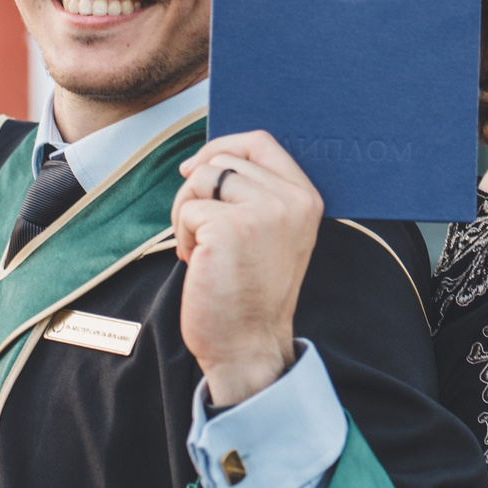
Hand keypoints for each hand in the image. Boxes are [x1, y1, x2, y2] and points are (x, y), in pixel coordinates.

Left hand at [172, 131, 321, 406]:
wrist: (248, 346)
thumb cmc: (250, 293)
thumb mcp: (270, 233)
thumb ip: (255, 193)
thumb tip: (202, 160)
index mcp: (306, 198)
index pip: (260, 142)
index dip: (222, 146)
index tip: (196, 169)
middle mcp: (291, 201)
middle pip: (223, 159)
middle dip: (198, 191)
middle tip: (201, 233)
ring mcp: (263, 213)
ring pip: (202, 179)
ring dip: (188, 212)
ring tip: (201, 249)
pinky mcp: (230, 229)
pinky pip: (187, 210)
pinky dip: (182, 236)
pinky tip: (197, 264)